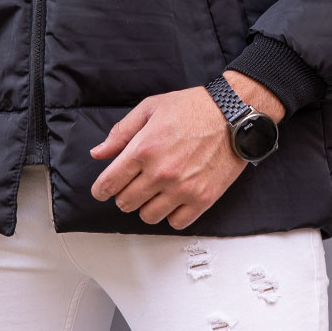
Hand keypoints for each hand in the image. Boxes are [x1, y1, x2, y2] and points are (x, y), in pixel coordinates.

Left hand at [87, 71, 283, 228]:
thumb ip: (121, 133)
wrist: (232, 114)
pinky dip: (171, 214)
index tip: (101, 190)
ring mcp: (182, 189)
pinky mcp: (202, 199)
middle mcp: (160, 172)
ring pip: (148, 216)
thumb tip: (99, 153)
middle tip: (132, 184)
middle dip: (124, 194)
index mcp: (143, 148)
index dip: (100, 190)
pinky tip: (173, 198)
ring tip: (154, 191)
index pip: (109, 183)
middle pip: (125, 203)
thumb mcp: (150, 108)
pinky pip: (175, 223)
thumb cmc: (193, 107)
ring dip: (146, 205)